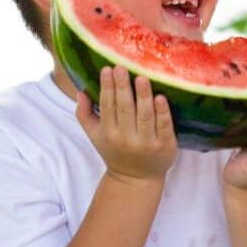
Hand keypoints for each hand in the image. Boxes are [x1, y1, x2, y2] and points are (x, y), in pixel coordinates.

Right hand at [76, 66, 175, 182]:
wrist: (136, 179)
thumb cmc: (115, 151)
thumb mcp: (95, 136)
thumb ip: (84, 115)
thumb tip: (80, 91)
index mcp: (108, 133)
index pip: (107, 106)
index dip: (107, 87)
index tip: (108, 69)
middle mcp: (127, 138)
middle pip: (125, 109)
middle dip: (122, 87)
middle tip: (122, 67)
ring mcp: (147, 142)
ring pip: (145, 116)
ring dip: (143, 96)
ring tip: (142, 77)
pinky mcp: (166, 145)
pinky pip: (164, 126)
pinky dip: (163, 112)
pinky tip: (161, 97)